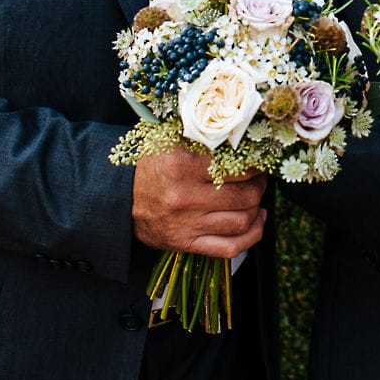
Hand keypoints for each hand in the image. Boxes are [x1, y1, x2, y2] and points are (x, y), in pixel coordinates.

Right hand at [132, 148, 267, 257]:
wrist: (120, 199)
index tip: (259, 161)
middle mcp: (186, 197)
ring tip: (255, 197)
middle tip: (259, 178)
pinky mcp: (186, 243)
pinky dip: (251, 236)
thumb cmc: (151, 167)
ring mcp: (187, 224)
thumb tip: (241, 132)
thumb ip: (203, 135)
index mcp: (182, 165)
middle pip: (245, 195)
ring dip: (257, 208)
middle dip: (259, 186)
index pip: (237, 167)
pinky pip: (230, 247)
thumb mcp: (172, 141)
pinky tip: (256, 221)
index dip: (256, 164)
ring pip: (242, 220)